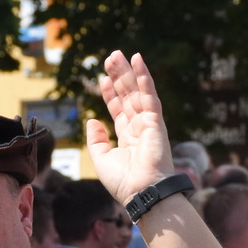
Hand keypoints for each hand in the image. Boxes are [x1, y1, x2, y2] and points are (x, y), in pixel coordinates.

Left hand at [86, 51, 174, 206]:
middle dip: (118, 77)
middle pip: (127, 96)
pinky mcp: (155, 121)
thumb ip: (95, 140)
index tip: (102, 79)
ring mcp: (148, 123)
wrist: (142, 193)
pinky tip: (137, 60)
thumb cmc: (124, 183)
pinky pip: (149, 94)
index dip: (110, 94)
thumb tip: (92, 120)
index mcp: (127, 137)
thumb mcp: (102, 160)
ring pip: (136, 91)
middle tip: (111, 57)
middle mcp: (139, 127)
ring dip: (128, 72)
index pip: (118, 109)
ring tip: (118, 54)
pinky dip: (144, 76)